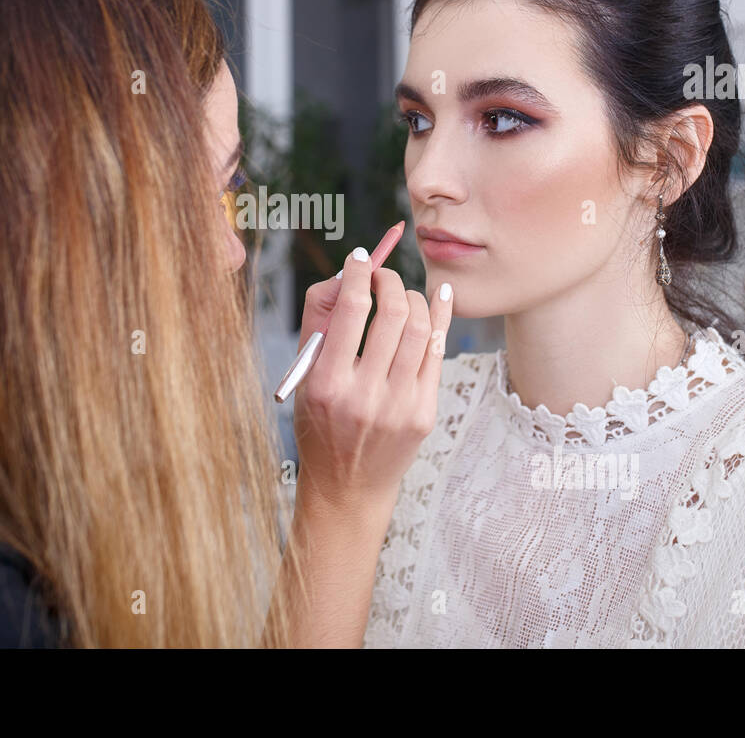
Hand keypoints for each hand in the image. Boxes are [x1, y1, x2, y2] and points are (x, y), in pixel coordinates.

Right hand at [291, 245, 452, 511]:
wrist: (347, 486)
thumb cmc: (320, 423)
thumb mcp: (303, 378)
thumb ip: (318, 322)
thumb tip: (347, 274)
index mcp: (327, 384)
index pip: (349, 310)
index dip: (357, 273)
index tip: (359, 258)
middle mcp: (364, 397)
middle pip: (391, 315)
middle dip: (389, 281)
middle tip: (382, 275)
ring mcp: (399, 407)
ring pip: (420, 330)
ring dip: (414, 298)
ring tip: (402, 293)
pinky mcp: (423, 414)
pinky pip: (436, 352)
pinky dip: (441, 317)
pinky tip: (439, 295)